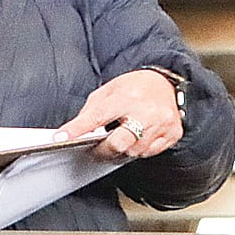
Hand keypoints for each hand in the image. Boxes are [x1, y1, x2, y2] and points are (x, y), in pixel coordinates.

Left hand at [56, 69, 183, 160]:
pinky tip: (136, 138)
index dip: (78, 129)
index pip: (97, 117)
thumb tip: (73, 132)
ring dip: (122, 149)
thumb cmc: (133, 88)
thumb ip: (91, 111)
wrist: (165, 82)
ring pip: (134, 151)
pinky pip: (150, 152)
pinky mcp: (173, 133)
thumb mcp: (107, 92)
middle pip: (119, 142)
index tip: (61, 138)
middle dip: (104, 149)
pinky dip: (139, 149)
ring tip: (120, 137)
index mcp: (126, 97)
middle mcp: (147, 111)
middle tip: (97, 148)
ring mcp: (163, 123)